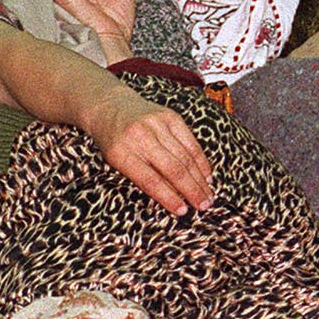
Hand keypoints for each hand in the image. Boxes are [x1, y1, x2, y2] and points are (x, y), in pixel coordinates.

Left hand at [82, 86, 213, 214]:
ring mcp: (156, 124)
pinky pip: (190, 142)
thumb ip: (142, 178)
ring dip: (200, 179)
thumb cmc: (113, 141)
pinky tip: (207, 175)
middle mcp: (139, 136)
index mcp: (120, 152)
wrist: (109, 106)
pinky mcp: (170, 116)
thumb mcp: (116, 162)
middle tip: (204, 207)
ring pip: (185, 156)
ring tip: (209, 196)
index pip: (149, 180)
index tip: (183, 211)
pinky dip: (201, 161)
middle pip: (172, 168)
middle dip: (191, 190)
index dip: (168, 197)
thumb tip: (174, 200)